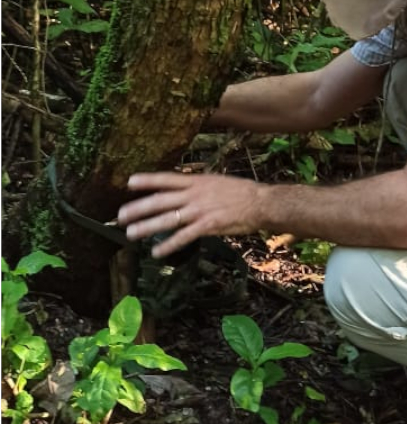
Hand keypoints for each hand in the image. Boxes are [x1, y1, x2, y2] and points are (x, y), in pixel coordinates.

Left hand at [117, 172, 261, 257]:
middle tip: (121, 215)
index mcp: (196, 181)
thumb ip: (196, 186)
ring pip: (168, 218)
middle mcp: (195, 194)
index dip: (148, 180)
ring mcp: (200, 210)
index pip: (167, 179)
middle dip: (139, 208)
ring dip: (148, 227)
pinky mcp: (208, 225)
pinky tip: (157, 252)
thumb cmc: (239, 192)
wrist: (260, 202)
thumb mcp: (215, 182)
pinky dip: (169, 244)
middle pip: (161, 200)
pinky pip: (184, 236)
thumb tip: (180, 190)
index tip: (129, 182)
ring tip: (131, 234)